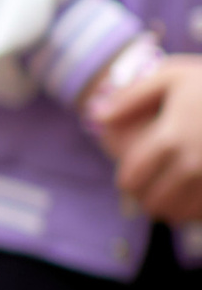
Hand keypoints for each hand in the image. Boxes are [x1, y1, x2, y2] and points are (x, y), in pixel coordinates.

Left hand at [86, 51, 201, 222]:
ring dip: (169, 210)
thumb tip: (96, 116)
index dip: (127, 182)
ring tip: (168, 201)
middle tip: (147, 193)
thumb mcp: (172, 76)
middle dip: (146, 199)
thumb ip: (132, 96)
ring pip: (180, 214)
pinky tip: (193, 201)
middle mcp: (193, 163)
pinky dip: (194, 212)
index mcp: (171, 138)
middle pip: (154, 201)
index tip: (130, 180)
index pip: (133, 177)